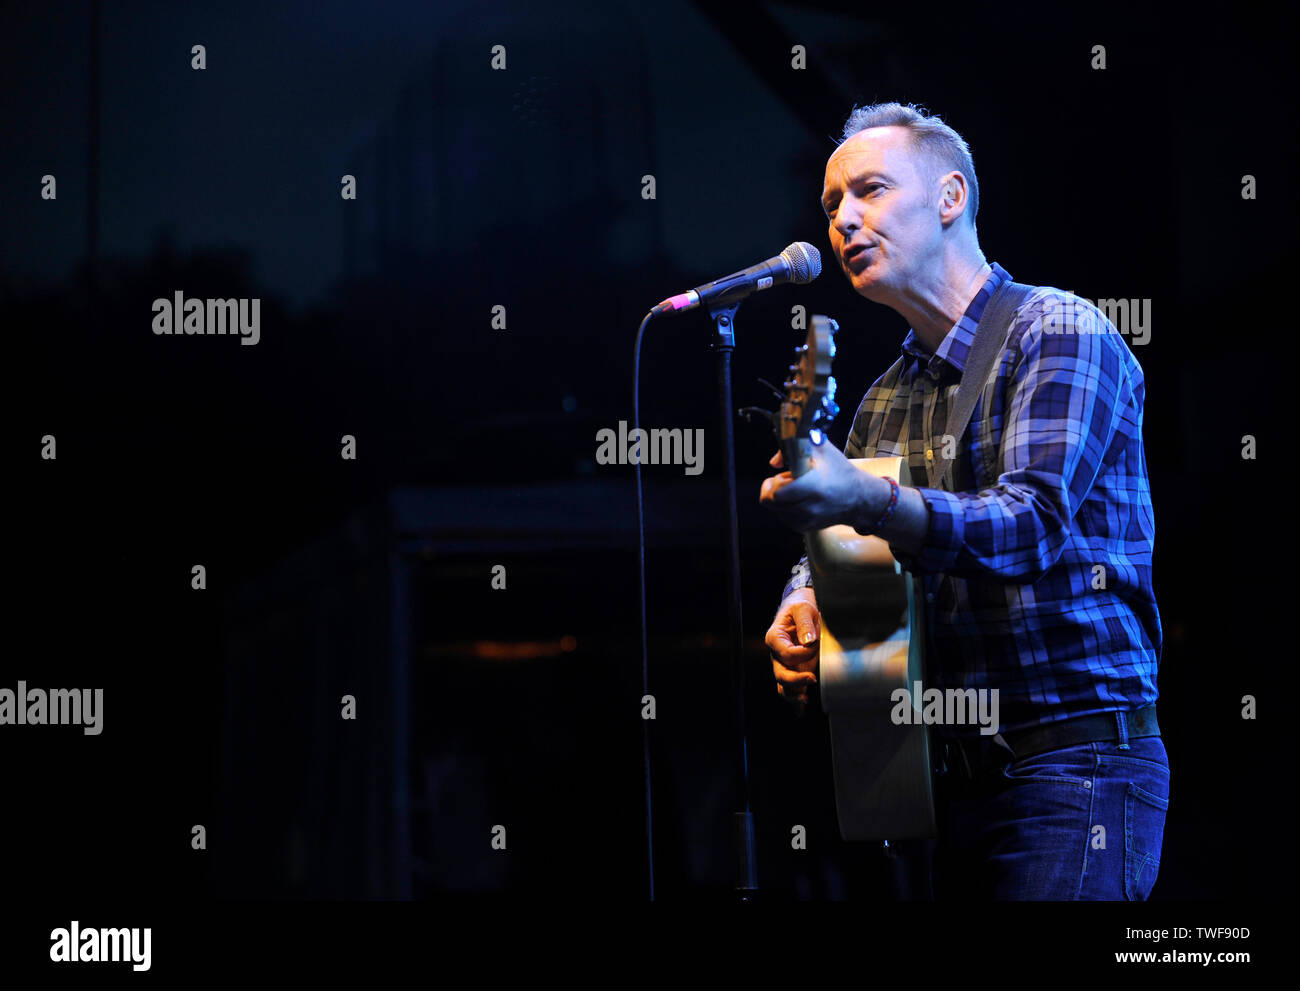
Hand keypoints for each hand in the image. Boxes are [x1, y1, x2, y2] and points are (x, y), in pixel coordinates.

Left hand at [759, 442, 879, 532]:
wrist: (859, 498)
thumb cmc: (840, 471)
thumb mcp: (821, 449)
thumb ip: (794, 445)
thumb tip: (774, 462)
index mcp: (812, 486)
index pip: (776, 493)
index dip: (775, 482)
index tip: (784, 474)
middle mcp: (809, 507)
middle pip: (770, 502)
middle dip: (773, 489)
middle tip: (786, 481)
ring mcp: (808, 520)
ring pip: (776, 511)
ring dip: (779, 500)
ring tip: (795, 490)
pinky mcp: (807, 528)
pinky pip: (785, 519)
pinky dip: (786, 509)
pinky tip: (798, 500)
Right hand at [765, 586, 819, 714]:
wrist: (800, 609)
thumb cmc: (800, 607)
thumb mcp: (804, 608)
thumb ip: (805, 623)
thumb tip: (808, 641)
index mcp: (775, 638)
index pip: (787, 654)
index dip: (803, 653)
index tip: (816, 644)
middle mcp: (777, 654)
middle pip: (780, 675)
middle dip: (796, 681)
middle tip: (813, 679)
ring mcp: (784, 664)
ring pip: (783, 686)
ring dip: (794, 695)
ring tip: (805, 701)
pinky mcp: (793, 670)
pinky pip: (790, 689)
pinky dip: (795, 702)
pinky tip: (802, 710)